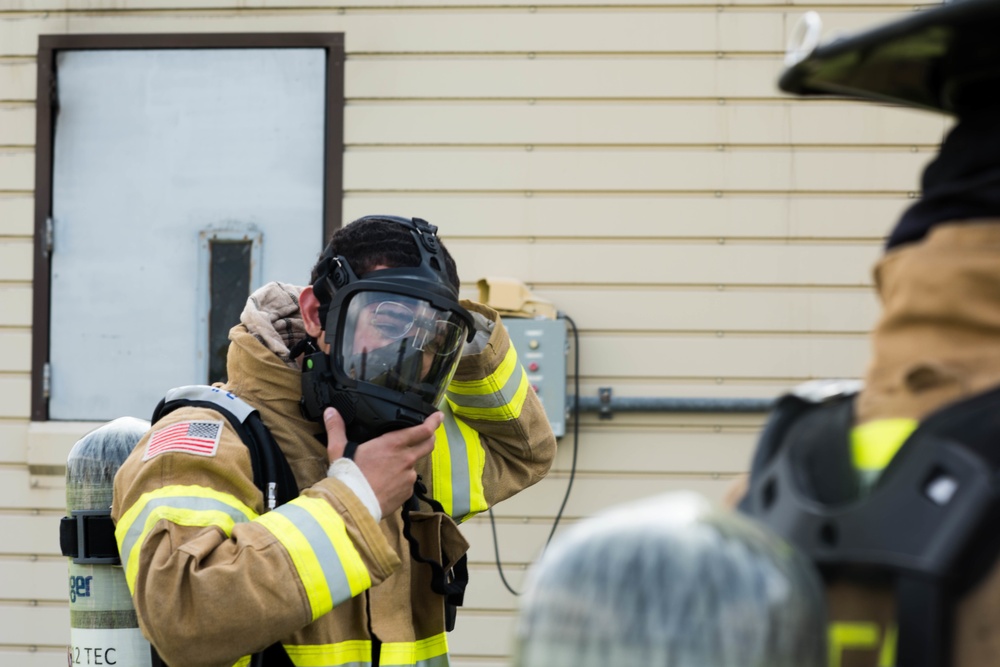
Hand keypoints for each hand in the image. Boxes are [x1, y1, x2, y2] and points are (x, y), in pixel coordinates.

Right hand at [324, 408, 441, 516]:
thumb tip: (330, 411)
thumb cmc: (347, 476)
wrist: (352, 506)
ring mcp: (408, 477)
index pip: (423, 430)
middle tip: (426, 435)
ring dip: (407, 464)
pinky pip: (408, 484)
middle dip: (430, 438)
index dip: (433, 421)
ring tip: (390, 469)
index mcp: (392, 444)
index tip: (438, 416)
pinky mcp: (407, 493)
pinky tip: (387, 484)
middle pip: (428, 445)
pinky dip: (401, 482)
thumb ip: (336, 428)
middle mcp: (405, 459)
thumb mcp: (338, 449)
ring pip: (414, 466)